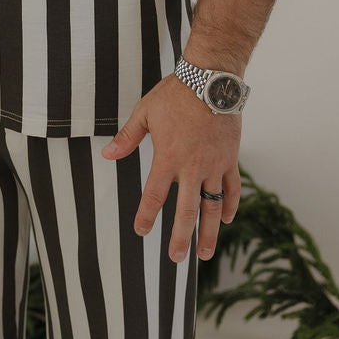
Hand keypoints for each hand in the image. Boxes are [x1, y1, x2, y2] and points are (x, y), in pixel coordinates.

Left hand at [101, 75, 241, 262]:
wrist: (210, 80)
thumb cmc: (174, 95)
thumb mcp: (145, 112)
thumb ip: (127, 137)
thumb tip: (107, 154)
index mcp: (168, 157)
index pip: (154, 194)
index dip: (146, 215)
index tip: (141, 231)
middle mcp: (192, 167)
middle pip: (186, 211)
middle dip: (181, 238)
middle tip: (176, 259)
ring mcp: (214, 165)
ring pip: (212, 206)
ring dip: (209, 232)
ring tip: (206, 254)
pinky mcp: (230, 159)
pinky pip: (231, 188)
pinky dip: (229, 206)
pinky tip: (224, 219)